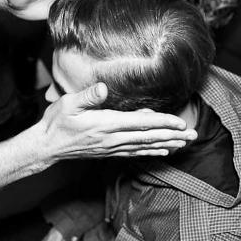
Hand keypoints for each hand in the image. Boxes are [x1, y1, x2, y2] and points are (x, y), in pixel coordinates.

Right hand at [33, 83, 196, 161]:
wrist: (47, 146)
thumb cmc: (56, 122)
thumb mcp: (67, 103)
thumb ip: (86, 96)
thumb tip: (102, 87)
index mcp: (105, 124)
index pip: (140, 123)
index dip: (162, 123)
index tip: (180, 122)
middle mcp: (112, 138)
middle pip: (148, 137)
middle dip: (173, 135)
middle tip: (194, 135)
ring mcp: (111, 147)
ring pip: (145, 146)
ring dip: (167, 144)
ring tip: (185, 143)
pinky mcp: (109, 151)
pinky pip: (135, 152)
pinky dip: (151, 151)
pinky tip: (162, 151)